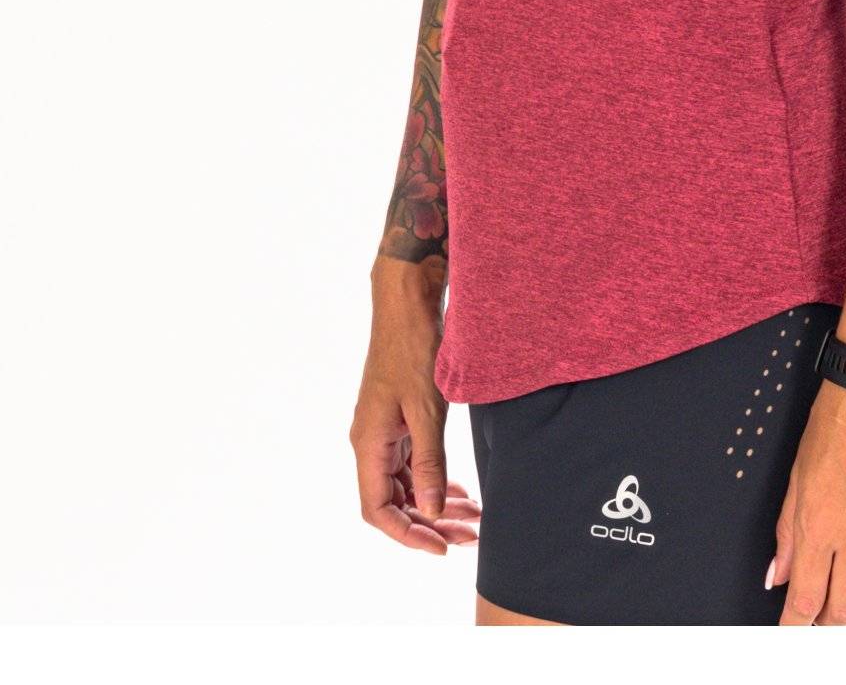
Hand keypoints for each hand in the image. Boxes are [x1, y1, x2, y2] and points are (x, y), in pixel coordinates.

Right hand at [350, 283, 481, 554]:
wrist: (407, 302)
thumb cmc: (412, 348)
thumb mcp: (426, 408)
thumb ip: (429, 461)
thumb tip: (431, 510)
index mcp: (368, 444)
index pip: (378, 510)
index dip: (408, 534)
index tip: (442, 547)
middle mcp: (370, 442)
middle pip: (395, 502)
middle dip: (430, 523)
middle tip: (469, 537)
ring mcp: (383, 431)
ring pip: (406, 484)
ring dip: (435, 504)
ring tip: (472, 519)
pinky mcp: (398, 419)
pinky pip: (412, 463)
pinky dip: (434, 479)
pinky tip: (457, 490)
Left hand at [768, 380, 845, 623]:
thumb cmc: (837, 419)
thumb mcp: (797, 474)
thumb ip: (788, 532)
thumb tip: (779, 574)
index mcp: (819, 526)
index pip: (805, 601)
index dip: (795, 626)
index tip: (790, 630)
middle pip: (844, 608)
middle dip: (827, 616)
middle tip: (821, 607)